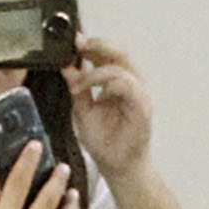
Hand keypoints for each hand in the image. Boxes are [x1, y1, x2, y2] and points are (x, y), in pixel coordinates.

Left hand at [68, 35, 158, 184]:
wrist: (118, 167)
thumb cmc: (106, 141)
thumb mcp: (83, 110)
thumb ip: (78, 88)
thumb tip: (66, 67)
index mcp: (120, 82)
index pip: (109, 54)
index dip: (92, 44)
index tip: (73, 40)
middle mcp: (133, 85)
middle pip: (120, 53)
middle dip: (98, 46)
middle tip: (78, 45)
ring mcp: (140, 95)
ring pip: (122, 68)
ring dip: (97, 71)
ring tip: (79, 84)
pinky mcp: (142, 108)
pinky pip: (128, 86)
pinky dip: (109, 85)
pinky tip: (97, 93)